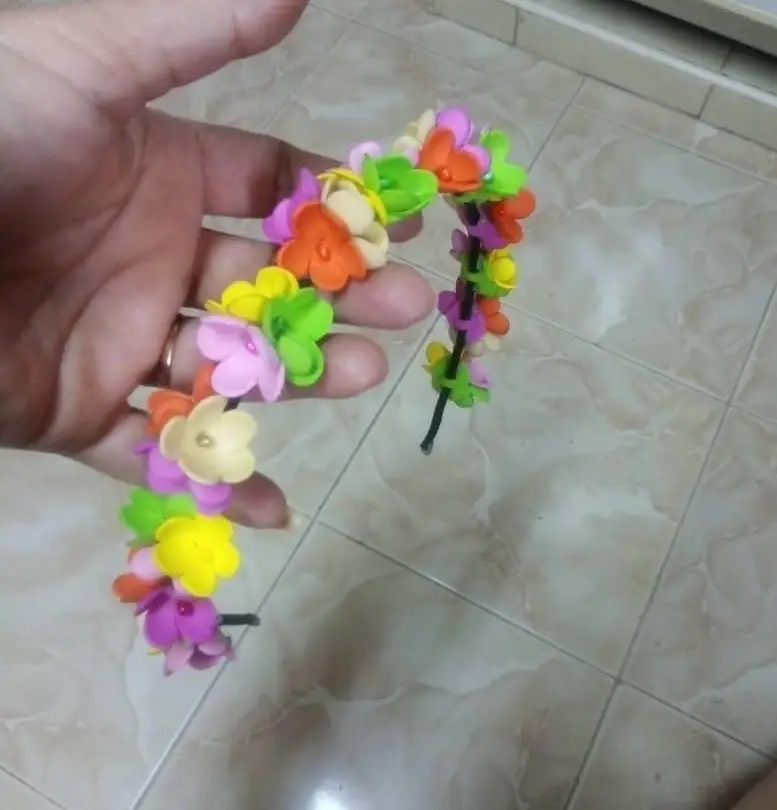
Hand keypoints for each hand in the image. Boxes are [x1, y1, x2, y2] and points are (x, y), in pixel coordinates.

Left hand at [0, 0, 433, 527]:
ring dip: (301, 379)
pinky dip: (216, 479)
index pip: (270, 189)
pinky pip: (158, 453)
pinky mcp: (78, 413)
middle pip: (269, 285)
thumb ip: (190, 32)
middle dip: (340, 297)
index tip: (399, 223)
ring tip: (361, 377)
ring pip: (230, 368)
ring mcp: (121, 339)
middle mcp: (152, 259)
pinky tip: (275, 505)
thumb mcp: (83, 72)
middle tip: (406, 309)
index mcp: (159, 175)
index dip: (335, 206)